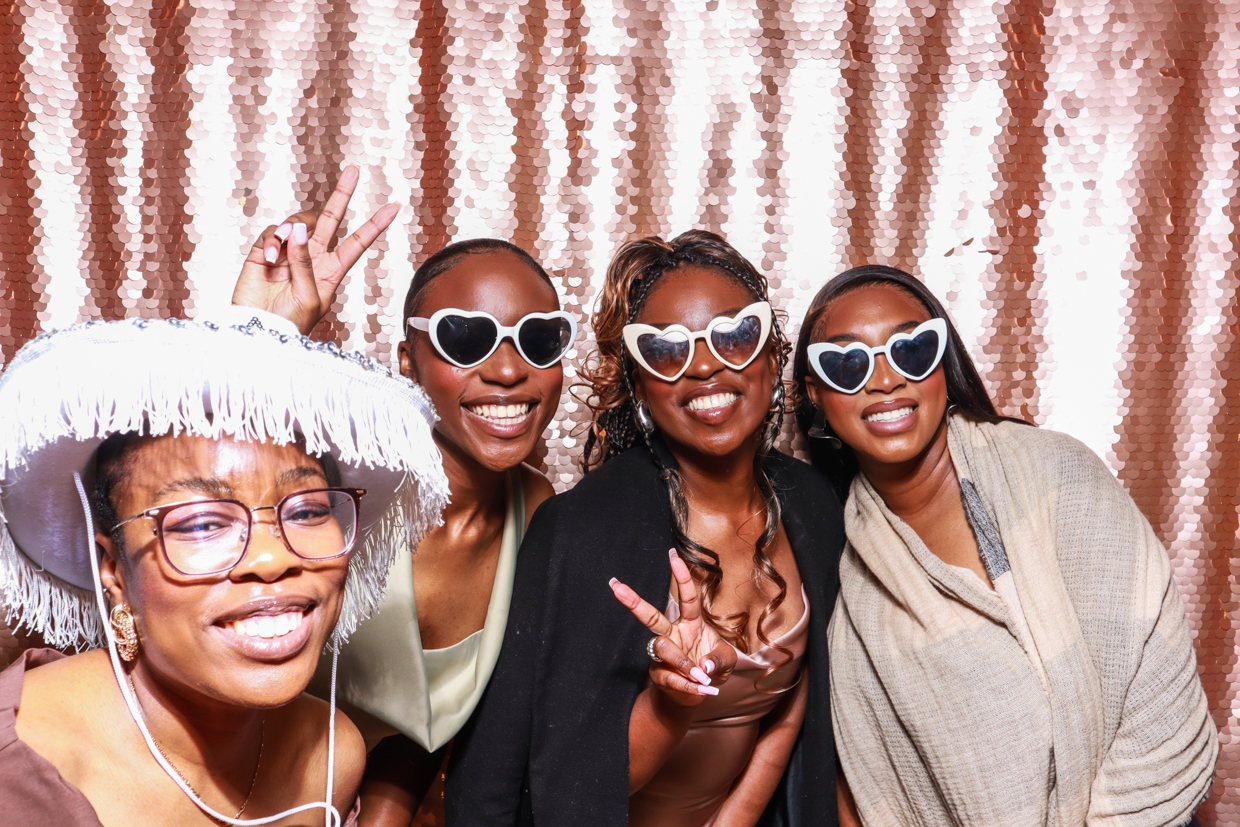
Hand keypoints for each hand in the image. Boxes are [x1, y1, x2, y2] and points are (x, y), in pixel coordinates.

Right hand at [231, 165, 400, 334]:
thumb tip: (298, 230)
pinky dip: (272, 241)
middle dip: (342, 194)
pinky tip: (271, 260)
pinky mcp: (265, 251)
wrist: (259, 331)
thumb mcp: (310, 297)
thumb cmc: (290, 323)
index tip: (393, 207)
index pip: (358, 242)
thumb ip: (306, 263)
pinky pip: (272, 233)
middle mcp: (313, 257)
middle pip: (330, 219)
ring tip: (284, 247)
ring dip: (291, 229)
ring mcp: (289, 252)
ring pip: (297, 222)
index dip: (374, 225)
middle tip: (354, 171)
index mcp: (332, 270)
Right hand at [610, 549, 736, 705]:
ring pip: (663, 648)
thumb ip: (720, 659)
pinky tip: (700, 689)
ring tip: (701, 677)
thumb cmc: (712, 668)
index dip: (681, 577)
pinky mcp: (659, 674)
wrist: (700, 693)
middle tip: (615, 586)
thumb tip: (704, 665)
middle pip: (651, 616)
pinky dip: (687, 685)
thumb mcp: (727, 661)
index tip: (673, 555)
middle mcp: (673, 635)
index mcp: (691, 623)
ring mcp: (663, 655)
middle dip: (633, 601)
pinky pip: (669, 677)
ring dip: (683, 662)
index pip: (686, 597)